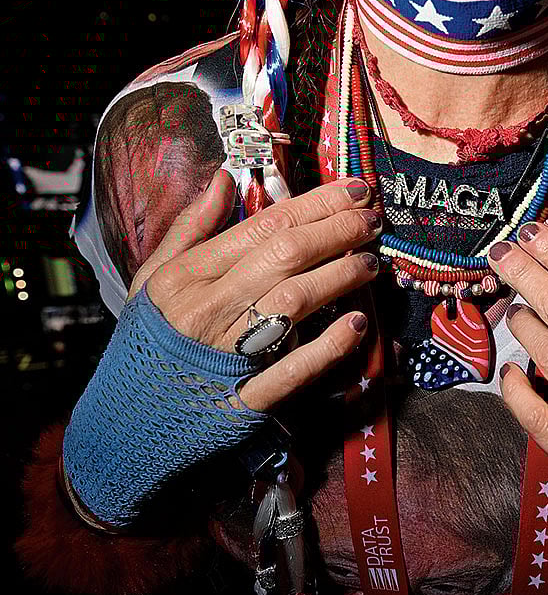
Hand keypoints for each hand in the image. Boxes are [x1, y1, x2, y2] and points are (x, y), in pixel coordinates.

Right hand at [131, 170, 381, 410]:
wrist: (127, 416)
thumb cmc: (150, 337)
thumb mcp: (154, 276)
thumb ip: (191, 226)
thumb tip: (226, 178)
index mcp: (188, 275)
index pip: (264, 226)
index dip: (316, 204)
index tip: (353, 191)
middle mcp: (209, 308)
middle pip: (286, 256)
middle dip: (337, 230)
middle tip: (372, 219)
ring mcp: (228, 355)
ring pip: (294, 302)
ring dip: (339, 276)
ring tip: (371, 262)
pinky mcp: (246, 400)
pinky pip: (293, 369)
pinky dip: (328, 346)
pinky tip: (357, 322)